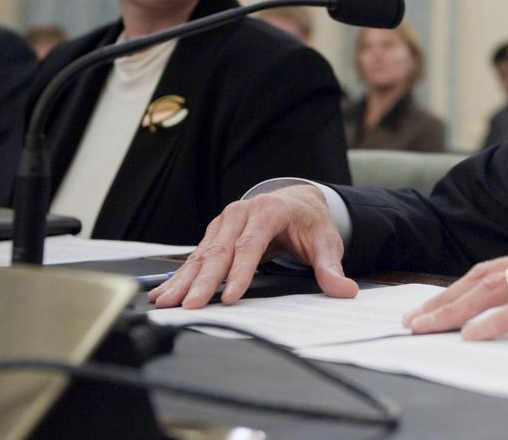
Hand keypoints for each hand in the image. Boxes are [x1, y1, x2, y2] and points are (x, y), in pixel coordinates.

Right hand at [147, 184, 357, 308]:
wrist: (297, 201)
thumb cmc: (310, 223)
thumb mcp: (326, 242)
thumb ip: (331, 267)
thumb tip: (346, 291)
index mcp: (268, 211)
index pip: (251, 245)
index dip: (240, 272)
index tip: (230, 297)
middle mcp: (240, 213)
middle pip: (220, 250)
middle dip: (203, 281)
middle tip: (189, 306)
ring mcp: (224, 222)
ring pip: (202, 254)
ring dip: (183, 280)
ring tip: (166, 302)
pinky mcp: (214, 233)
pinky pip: (195, 257)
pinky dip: (179, 276)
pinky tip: (161, 293)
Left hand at [401, 237, 507, 339]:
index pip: (495, 271)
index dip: (457, 291)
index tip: (429, 311)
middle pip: (487, 275)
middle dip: (444, 300)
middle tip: (411, 321)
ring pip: (500, 286)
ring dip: (458, 309)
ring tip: (429, 327)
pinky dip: (498, 318)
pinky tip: (477, 334)